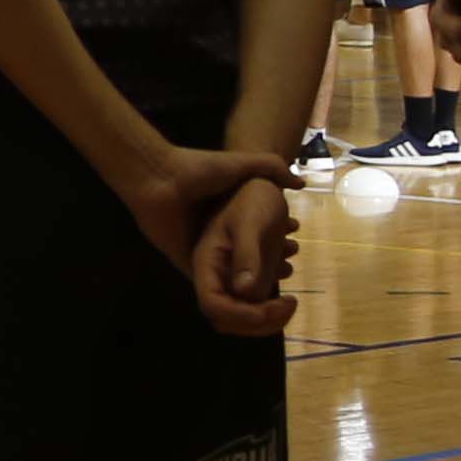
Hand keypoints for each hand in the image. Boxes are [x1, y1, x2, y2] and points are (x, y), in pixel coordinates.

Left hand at [103, 139, 291, 330]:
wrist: (160, 177)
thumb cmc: (197, 169)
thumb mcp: (241, 165)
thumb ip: (271, 167)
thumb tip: (300, 184)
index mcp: (227, 217)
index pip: (257, 237)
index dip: (277, 241)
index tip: (294, 241)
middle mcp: (216, 237)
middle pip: (248, 259)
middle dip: (273, 261)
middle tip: (292, 260)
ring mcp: (202, 253)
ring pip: (234, 277)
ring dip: (258, 280)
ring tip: (282, 272)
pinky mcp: (187, 265)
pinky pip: (213, 289)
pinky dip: (234, 295)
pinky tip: (257, 292)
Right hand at [186, 176, 297, 336]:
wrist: (261, 184)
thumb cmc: (252, 197)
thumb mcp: (250, 223)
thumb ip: (248, 255)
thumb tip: (246, 292)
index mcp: (206, 263)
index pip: (213, 305)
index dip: (241, 315)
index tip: (273, 309)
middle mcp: (215, 274)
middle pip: (227, 317)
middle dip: (259, 321)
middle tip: (289, 305)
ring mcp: (232, 276)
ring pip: (243, 314)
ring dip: (269, 315)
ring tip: (292, 301)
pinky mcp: (248, 275)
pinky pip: (257, 302)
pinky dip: (274, 303)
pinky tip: (288, 274)